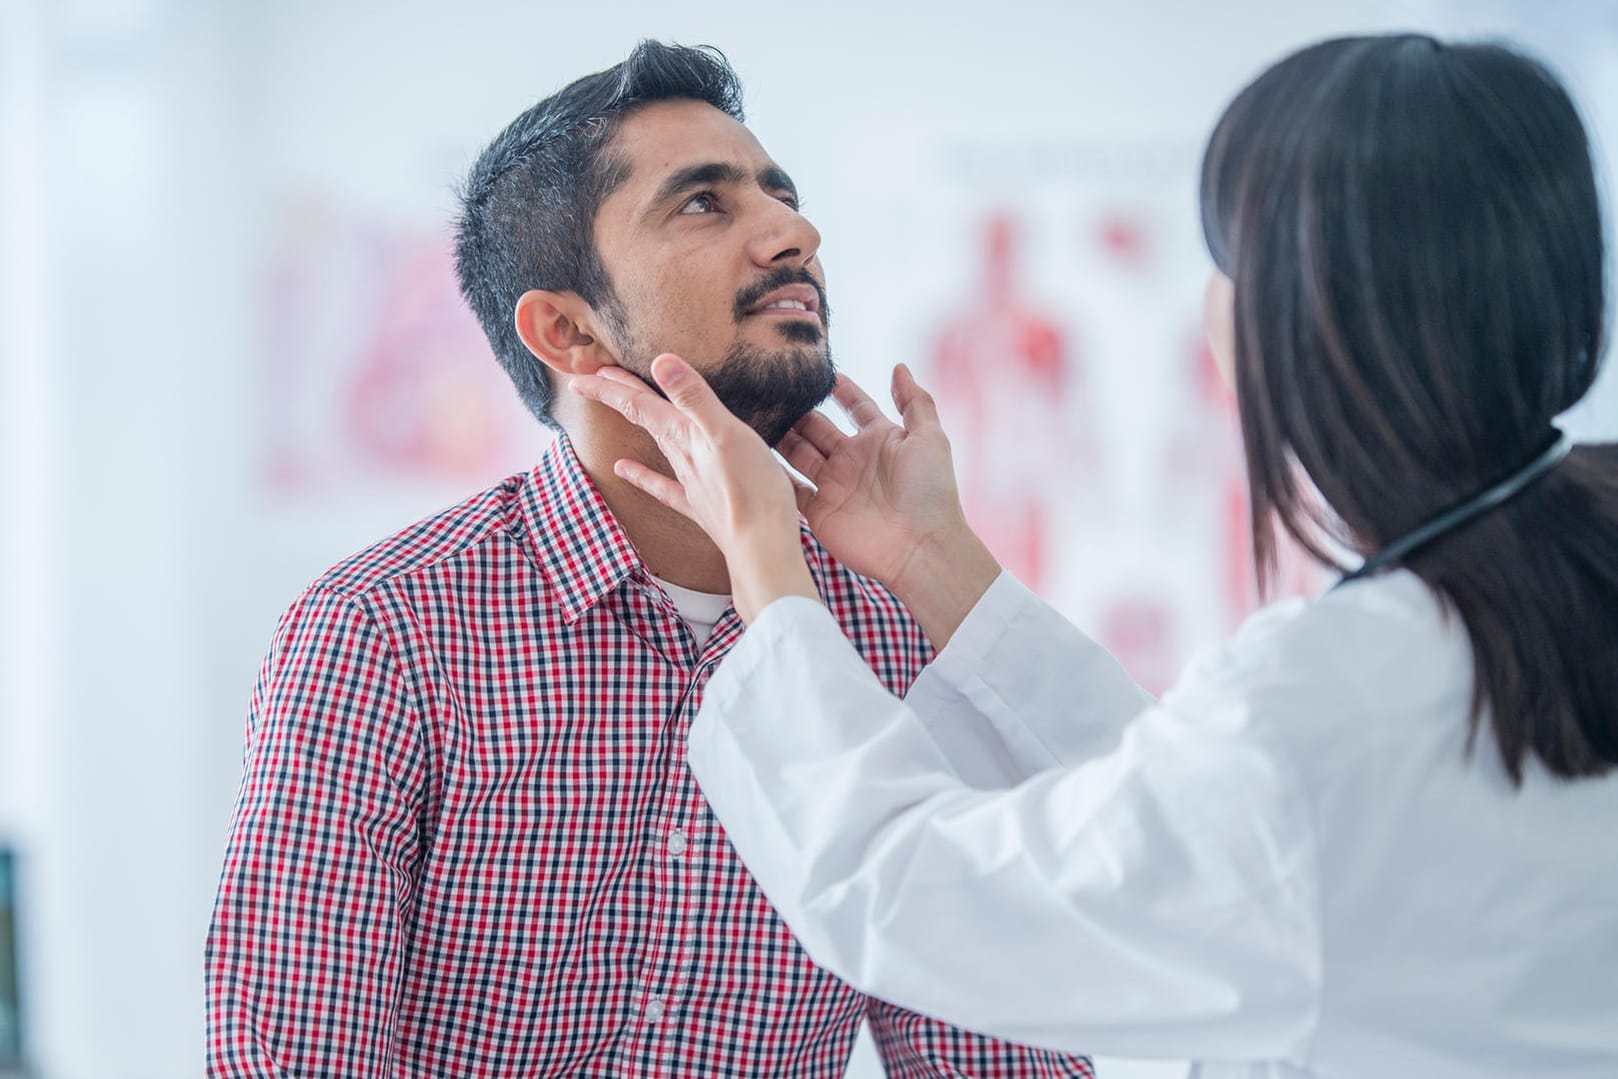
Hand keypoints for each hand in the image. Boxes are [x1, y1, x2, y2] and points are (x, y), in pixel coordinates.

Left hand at [570, 355, 819, 623]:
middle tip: (593, 378)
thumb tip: (659, 362)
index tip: (578, 377)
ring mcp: (690, 482)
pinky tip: (623, 470)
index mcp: (685, 435)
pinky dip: (642, 476)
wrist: (761, 547)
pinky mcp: (701, 506)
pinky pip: (663, 487)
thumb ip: (694, 397)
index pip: (639, 404)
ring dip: (638, 422)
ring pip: (656, 444)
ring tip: (622, 407)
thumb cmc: (752, 489)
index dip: (609, 388)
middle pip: (644, 418)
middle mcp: (681, 456)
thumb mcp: (726, 433)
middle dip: (619, 395)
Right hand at [781, 366, 1000, 647]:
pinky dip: (773, 474)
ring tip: (753, 414)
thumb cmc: (930, 492)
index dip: (839, 390)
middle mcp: (853, 459)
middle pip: (818, 428)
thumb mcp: (930, 437)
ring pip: (798, 453)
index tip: (816, 370)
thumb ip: (915, 401)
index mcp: (879, 439)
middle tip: (769, 390)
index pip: (855, 406)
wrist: (920, 547)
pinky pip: (790, 488)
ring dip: (779, 437)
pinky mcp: (819, 512)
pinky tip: (752, 454)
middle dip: (797, 410)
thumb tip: (899, 367)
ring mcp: (834, 485)